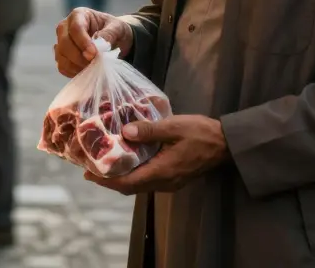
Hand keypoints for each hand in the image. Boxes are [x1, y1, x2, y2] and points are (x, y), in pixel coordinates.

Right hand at [53, 8, 133, 77]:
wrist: (114, 40)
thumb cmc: (115, 30)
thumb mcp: (118, 28)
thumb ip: (109, 33)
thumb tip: (99, 43)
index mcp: (79, 15)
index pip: (75, 28)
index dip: (83, 42)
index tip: (93, 54)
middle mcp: (65, 27)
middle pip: (64, 42)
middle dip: (79, 56)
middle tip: (94, 64)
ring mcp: (61, 42)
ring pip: (61, 56)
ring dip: (76, 65)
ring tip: (92, 68)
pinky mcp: (62, 56)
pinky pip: (62, 66)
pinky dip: (73, 72)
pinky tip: (86, 71)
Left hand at [84, 115, 228, 194]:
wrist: (226, 144)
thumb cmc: (201, 133)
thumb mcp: (174, 126)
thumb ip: (150, 130)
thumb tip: (126, 132)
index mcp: (162, 171)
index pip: (128, 183)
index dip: (106, 180)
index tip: (89, 173)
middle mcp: (164, 182)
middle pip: (130, 188)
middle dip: (109, 181)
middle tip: (90, 169)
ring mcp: (170, 182)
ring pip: (138, 186)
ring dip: (121, 178)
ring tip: (105, 165)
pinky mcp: (173, 178)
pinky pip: (147, 181)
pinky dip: (133, 175)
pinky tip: (128, 162)